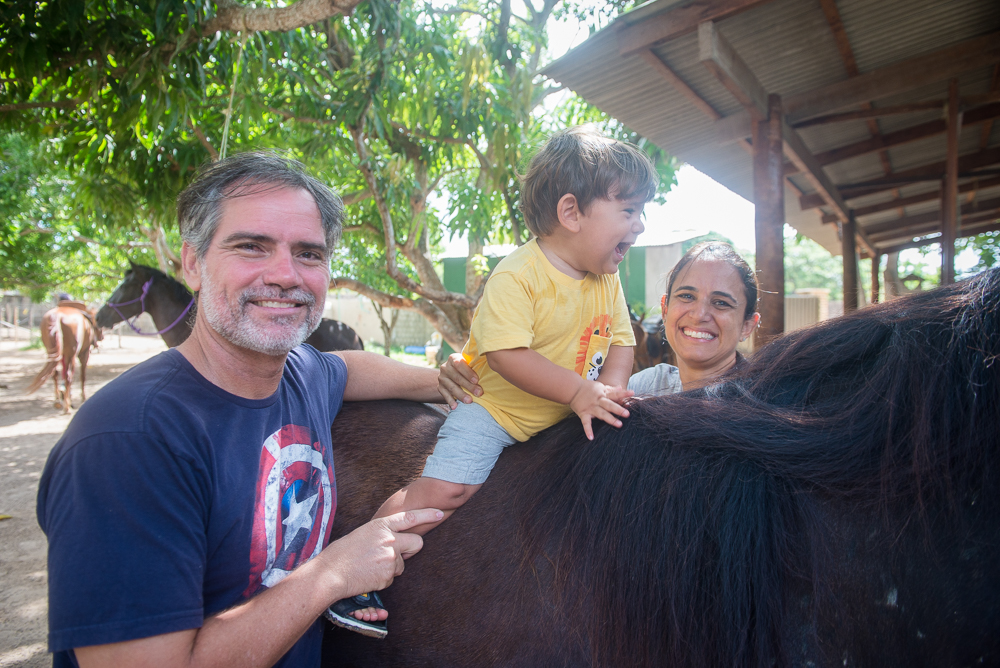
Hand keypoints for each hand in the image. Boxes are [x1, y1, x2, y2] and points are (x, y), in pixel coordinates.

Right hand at [319, 508, 442, 597]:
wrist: (330, 573)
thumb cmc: (341, 554)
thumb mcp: (362, 535)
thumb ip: (380, 535)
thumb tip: (393, 539)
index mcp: (380, 526)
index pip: (410, 517)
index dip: (427, 514)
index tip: (440, 513)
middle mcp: (389, 539)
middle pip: (417, 542)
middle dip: (412, 549)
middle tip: (397, 554)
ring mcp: (390, 557)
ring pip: (402, 564)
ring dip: (391, 567)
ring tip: (370, 566)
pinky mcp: (388, 574)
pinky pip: (393, 577)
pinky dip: (383, 578)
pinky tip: (368, 575)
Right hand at [437, 353, 482, 408]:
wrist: (455, 372)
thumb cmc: (468, 368)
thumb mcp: (470, 363)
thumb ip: (476, 364)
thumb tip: (491, 366)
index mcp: (453, 358)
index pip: (459, 364)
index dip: (468, 372)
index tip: (477, 380)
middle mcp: (445, 367)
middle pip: (457, 377)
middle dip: (468, 386)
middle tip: (479, 393)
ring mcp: (442, 378)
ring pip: (451, 387)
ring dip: (461, 395)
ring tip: (469, 401)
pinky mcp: (440, 387)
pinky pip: (445, 395)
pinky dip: (450, 401)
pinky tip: (456, 407)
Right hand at [569, 381, 632, 440]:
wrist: (572, 389)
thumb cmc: (587, 388)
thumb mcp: (599, 386)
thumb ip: (610, 389)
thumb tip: (621, 387)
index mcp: (603, 394)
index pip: (615, 393)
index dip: (623, 393)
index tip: (632, 393)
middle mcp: (598, 401)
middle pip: (609, 404)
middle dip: (618, 409)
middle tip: (627, 414)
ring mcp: (591, 408)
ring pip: (601, 414)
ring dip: (610, 419)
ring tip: (619, 424)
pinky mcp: (583, 414)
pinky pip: (586, 423)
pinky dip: (588, 430)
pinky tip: (591, 438)